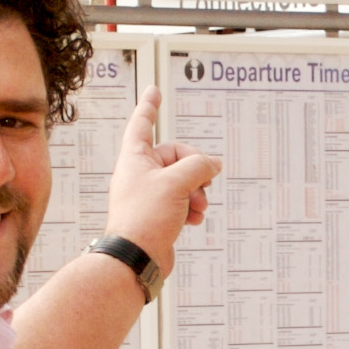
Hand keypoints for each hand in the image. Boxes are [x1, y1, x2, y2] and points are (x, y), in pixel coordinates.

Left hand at [103, 85, 218, 272]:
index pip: (143, 124)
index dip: (150, 106)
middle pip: (176, 157)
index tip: (154, 91)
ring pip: (182, 181)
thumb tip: (212, 164)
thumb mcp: (177, 183)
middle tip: (203, 184)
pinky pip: (181, 201)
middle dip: (195, 170)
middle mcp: (139, 173)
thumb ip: (198, 166)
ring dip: (196, 192)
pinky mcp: (157, 214)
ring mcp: (148, 194)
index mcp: (135, 158)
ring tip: (197, 205)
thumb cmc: (145, 218)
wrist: (136, 257)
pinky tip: (193, 219)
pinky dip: (191, 208)